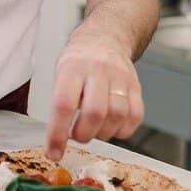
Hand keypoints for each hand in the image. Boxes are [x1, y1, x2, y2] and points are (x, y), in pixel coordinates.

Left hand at [46, 35, 143, 160]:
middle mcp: (98, 70)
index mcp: (72, 67)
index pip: (64, 104)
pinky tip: (111, 127)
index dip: (57, 133)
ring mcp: (120, 78)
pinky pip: (134, 117)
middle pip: (95, 112)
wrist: (106, 38)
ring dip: (102, 134)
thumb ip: (60, 101)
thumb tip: (57, 140)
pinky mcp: (136, 87)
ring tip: (92, 129)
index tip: (53, 152)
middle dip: (83, 135)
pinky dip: (122, 131)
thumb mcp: (60, 72)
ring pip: (116, 116)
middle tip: (76, 136)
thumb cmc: (79, 60)